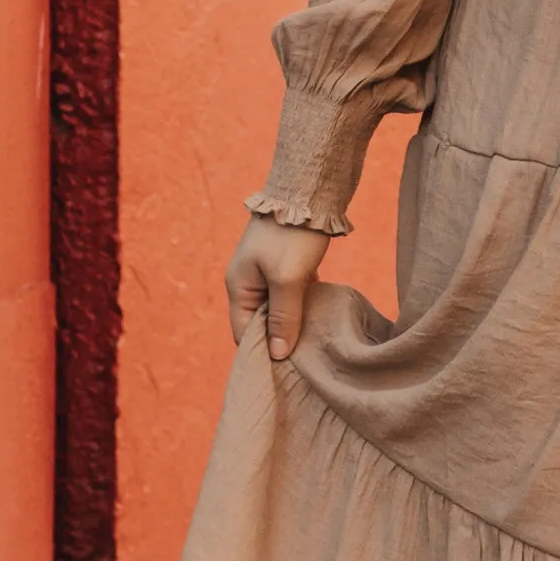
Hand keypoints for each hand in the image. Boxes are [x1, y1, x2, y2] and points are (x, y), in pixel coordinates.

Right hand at [227, 214, 331, 364]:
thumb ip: (283, 317)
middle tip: (304, 359)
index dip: (262, 352)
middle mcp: (248, 282)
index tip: (286, 370)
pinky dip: (303, 307)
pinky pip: (291, 295)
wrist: (308, 190)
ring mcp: (267, 272)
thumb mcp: (288, 279)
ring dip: (293, 323)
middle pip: (260, 323)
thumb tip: (278, 354)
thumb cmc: (293, 235)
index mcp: (239, 286)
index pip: (243, 333)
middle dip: (279, 340)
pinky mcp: (286, 265)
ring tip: (314, 343)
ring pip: (278, 309)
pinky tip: (320, 319)